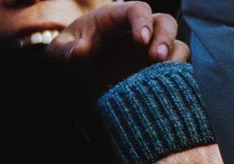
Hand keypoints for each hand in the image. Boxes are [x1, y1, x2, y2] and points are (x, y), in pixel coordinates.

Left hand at [49, 1, 187, 96]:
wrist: (71, 78)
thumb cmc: (67, 56)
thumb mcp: (59, 52)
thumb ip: (67, 50)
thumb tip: (82, 50)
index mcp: (115, 18)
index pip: (137, 10)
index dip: (142, 21)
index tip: (141, 39)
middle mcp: (137, 30)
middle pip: (163, 23)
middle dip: (164, 37)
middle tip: (156, 57)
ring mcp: (147, 50)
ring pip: (175, 43)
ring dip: (174, 55)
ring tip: (164, 70)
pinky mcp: (152, 70)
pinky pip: (173, 68)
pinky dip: (174, 74)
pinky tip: (166, 84)